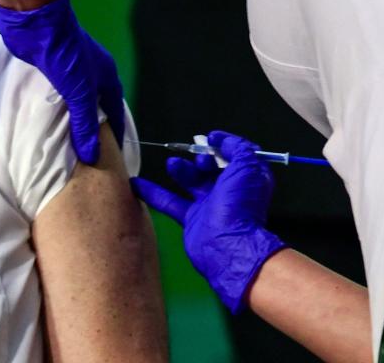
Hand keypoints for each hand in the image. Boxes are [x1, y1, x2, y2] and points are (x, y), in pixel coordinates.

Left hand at [0, 0, 124, 163]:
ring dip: (71, 119)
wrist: (36, 23)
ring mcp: (70, 70)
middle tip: (87, 154)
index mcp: (106, 75)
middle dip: (93, 128)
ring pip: (74, 101)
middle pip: (95, 106)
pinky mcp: (50, 69)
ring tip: (66, 146)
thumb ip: (85, 123)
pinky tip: (47, 125)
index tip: (114, 155)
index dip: (115, 131)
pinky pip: (56, 96)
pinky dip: (54, 110)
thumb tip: (92, 155)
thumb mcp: (80, 91)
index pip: (115, 109)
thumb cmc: (66, 54)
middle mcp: (92, 73)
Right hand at [131, 131, 285, 312]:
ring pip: (191, 182)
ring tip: (172, 164)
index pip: (236, 156)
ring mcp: (209, 205)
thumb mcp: (246, 167)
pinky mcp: (191, 219)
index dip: (224, 144)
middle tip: (196, 157)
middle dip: (201, 158)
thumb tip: (223, 140)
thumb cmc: (239, 205)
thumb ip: (238, 148)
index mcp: (246, 179)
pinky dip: (152, 191)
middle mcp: (229, 191)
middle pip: (211, 168)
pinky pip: (169, 201)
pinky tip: (136, 182)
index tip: (210, 137)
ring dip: (180, 169)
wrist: (226, 246)